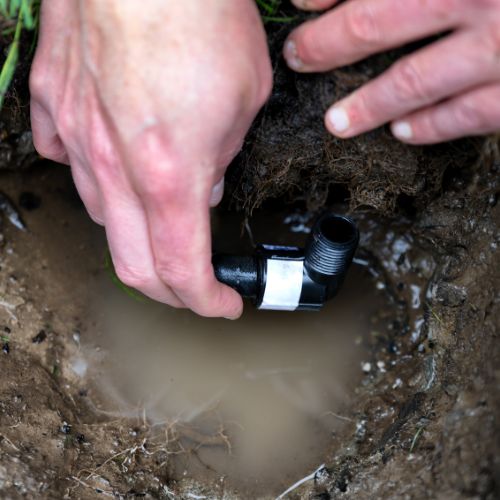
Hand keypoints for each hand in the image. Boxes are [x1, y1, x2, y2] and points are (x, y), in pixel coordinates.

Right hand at [30, 0, 271, 317]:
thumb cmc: (201, 11)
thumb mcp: (245, 99)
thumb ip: (221, 157)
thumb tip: (203, 189)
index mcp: (170, 173)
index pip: (183, 270)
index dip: (206, 300)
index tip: (224, 304)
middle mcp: (113, 167)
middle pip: (134, 263)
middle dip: (170, 288)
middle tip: (195, 284)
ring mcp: (75, 136)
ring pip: (104, 218)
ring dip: (138, 234)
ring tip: (166, 219)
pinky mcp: (53, 105)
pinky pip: (70, 163)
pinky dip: (100, 180)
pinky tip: (118, 168)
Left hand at [284, 0, 499, 143]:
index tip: (300, 3)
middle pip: (377, 22)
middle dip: (327, 44)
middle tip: (298, 56)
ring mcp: (499, 48)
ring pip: (412, 80)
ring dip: (367, 104)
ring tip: (336, 122)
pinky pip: (465, 114)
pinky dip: (429, 126)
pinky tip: (401, 132)